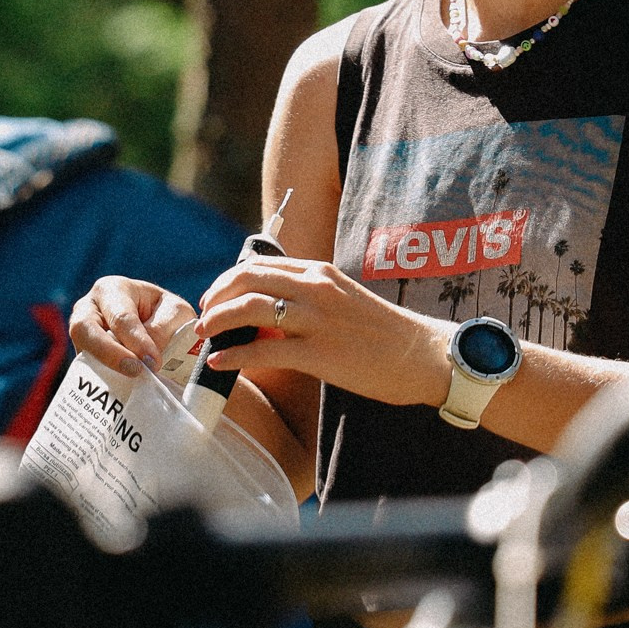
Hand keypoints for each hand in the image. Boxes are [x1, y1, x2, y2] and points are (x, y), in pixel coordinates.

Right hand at [71, 275, 197, 376]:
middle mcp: (88, 308)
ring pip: (81, 352)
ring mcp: (81, 334)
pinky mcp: (82, 357)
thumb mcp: (174, 312)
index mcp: (113, 290)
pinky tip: (122, 391)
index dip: (136, 341)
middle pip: (84, 329)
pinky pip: (86, 371)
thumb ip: (163, 328)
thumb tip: (147, 357)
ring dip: (104, 369)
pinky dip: (102, 382)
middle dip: (109, 353)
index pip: (121, 317)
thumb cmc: (165, 313)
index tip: (154, 362)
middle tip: (135, 371)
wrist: (156, 325)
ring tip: (130, 384)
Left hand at [194, 257, 454, 408]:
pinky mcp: (319, 353)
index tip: (215, 297)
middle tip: (203, 315)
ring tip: (204, 335)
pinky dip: (233, 355)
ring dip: (217, 321)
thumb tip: (272, 310)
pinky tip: (219, 364)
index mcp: (320, 272)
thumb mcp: (344, 299)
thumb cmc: (385, 333)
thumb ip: (310, 297)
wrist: (425, 355)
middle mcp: (315, 288)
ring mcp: (316, 320)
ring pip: (248, 308)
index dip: (228, 279)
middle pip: (246, 278)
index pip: (260, 263)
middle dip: (216, 295)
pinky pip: (263, 350)